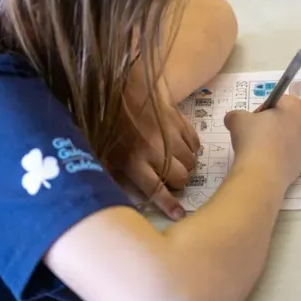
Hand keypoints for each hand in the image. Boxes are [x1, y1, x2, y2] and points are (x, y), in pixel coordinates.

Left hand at [112, 92, 199, 220]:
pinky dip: (192, 148)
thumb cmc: (111, 122)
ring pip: (191, 162)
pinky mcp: (181, 122)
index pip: (156, 189)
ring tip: (177, 162)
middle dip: (179, 183)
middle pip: (180, 178)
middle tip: (173, 180)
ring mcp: (171, 136)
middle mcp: (155, 151)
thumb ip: (112, 174)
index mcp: (134, 160)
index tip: (180, 213)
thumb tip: (114, 199)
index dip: (170, 205)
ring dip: (186, 166)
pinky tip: (182, 146)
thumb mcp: (105, 151)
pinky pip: (195, 144)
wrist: (124, 86)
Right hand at [223, 96, 300, 188]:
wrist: (263, 175)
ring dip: (277, 138)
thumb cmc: (253, 139)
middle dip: (273, 123)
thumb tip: (234, 120)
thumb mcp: (237, 119)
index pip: (278, 100)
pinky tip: (266, 160)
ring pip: (290, 135)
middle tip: (256, 133)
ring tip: (260, 149)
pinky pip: (290, 151)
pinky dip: (280, 153)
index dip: (262, 110)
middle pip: (287, 117)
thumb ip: (236, 115)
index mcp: (295, 106)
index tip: (252, 121)